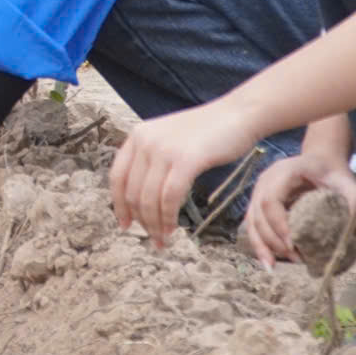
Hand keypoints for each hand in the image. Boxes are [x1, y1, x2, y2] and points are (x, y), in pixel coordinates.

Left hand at [109, 97, 264, 246]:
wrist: (238, 114)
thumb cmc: (209, 131)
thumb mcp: (170, 139)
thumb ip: (153, 159)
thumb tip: (141, 196)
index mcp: (138, 135)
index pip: (117, 177)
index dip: (119, 205)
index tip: (125, 225)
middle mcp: (145, 140)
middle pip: (133, 192)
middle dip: (141, 221)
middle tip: (153, 239)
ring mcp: (164, 149)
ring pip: (149, 199)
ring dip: (155, 225)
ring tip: (163, 239)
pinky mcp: (186, 159)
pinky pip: (170, 197)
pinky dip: (169, 217)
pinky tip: (173, 228)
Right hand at [240, 146, 355, 270]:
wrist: (321, 160)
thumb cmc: (333, 172)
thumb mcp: (347, 183)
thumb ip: (352, 204)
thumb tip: (350, 235)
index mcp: (285, 171)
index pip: (271, 200)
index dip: (278, 224)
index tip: (294, 244)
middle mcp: (266, 179)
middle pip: (258, 214)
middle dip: (272, 240)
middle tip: (295, 258)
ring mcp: (259, 190)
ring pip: (251, 221)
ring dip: (261, 246)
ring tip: (273, 267)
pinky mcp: (259, 202)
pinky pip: (253, 224)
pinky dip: (258, 244)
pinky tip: (266, 262)